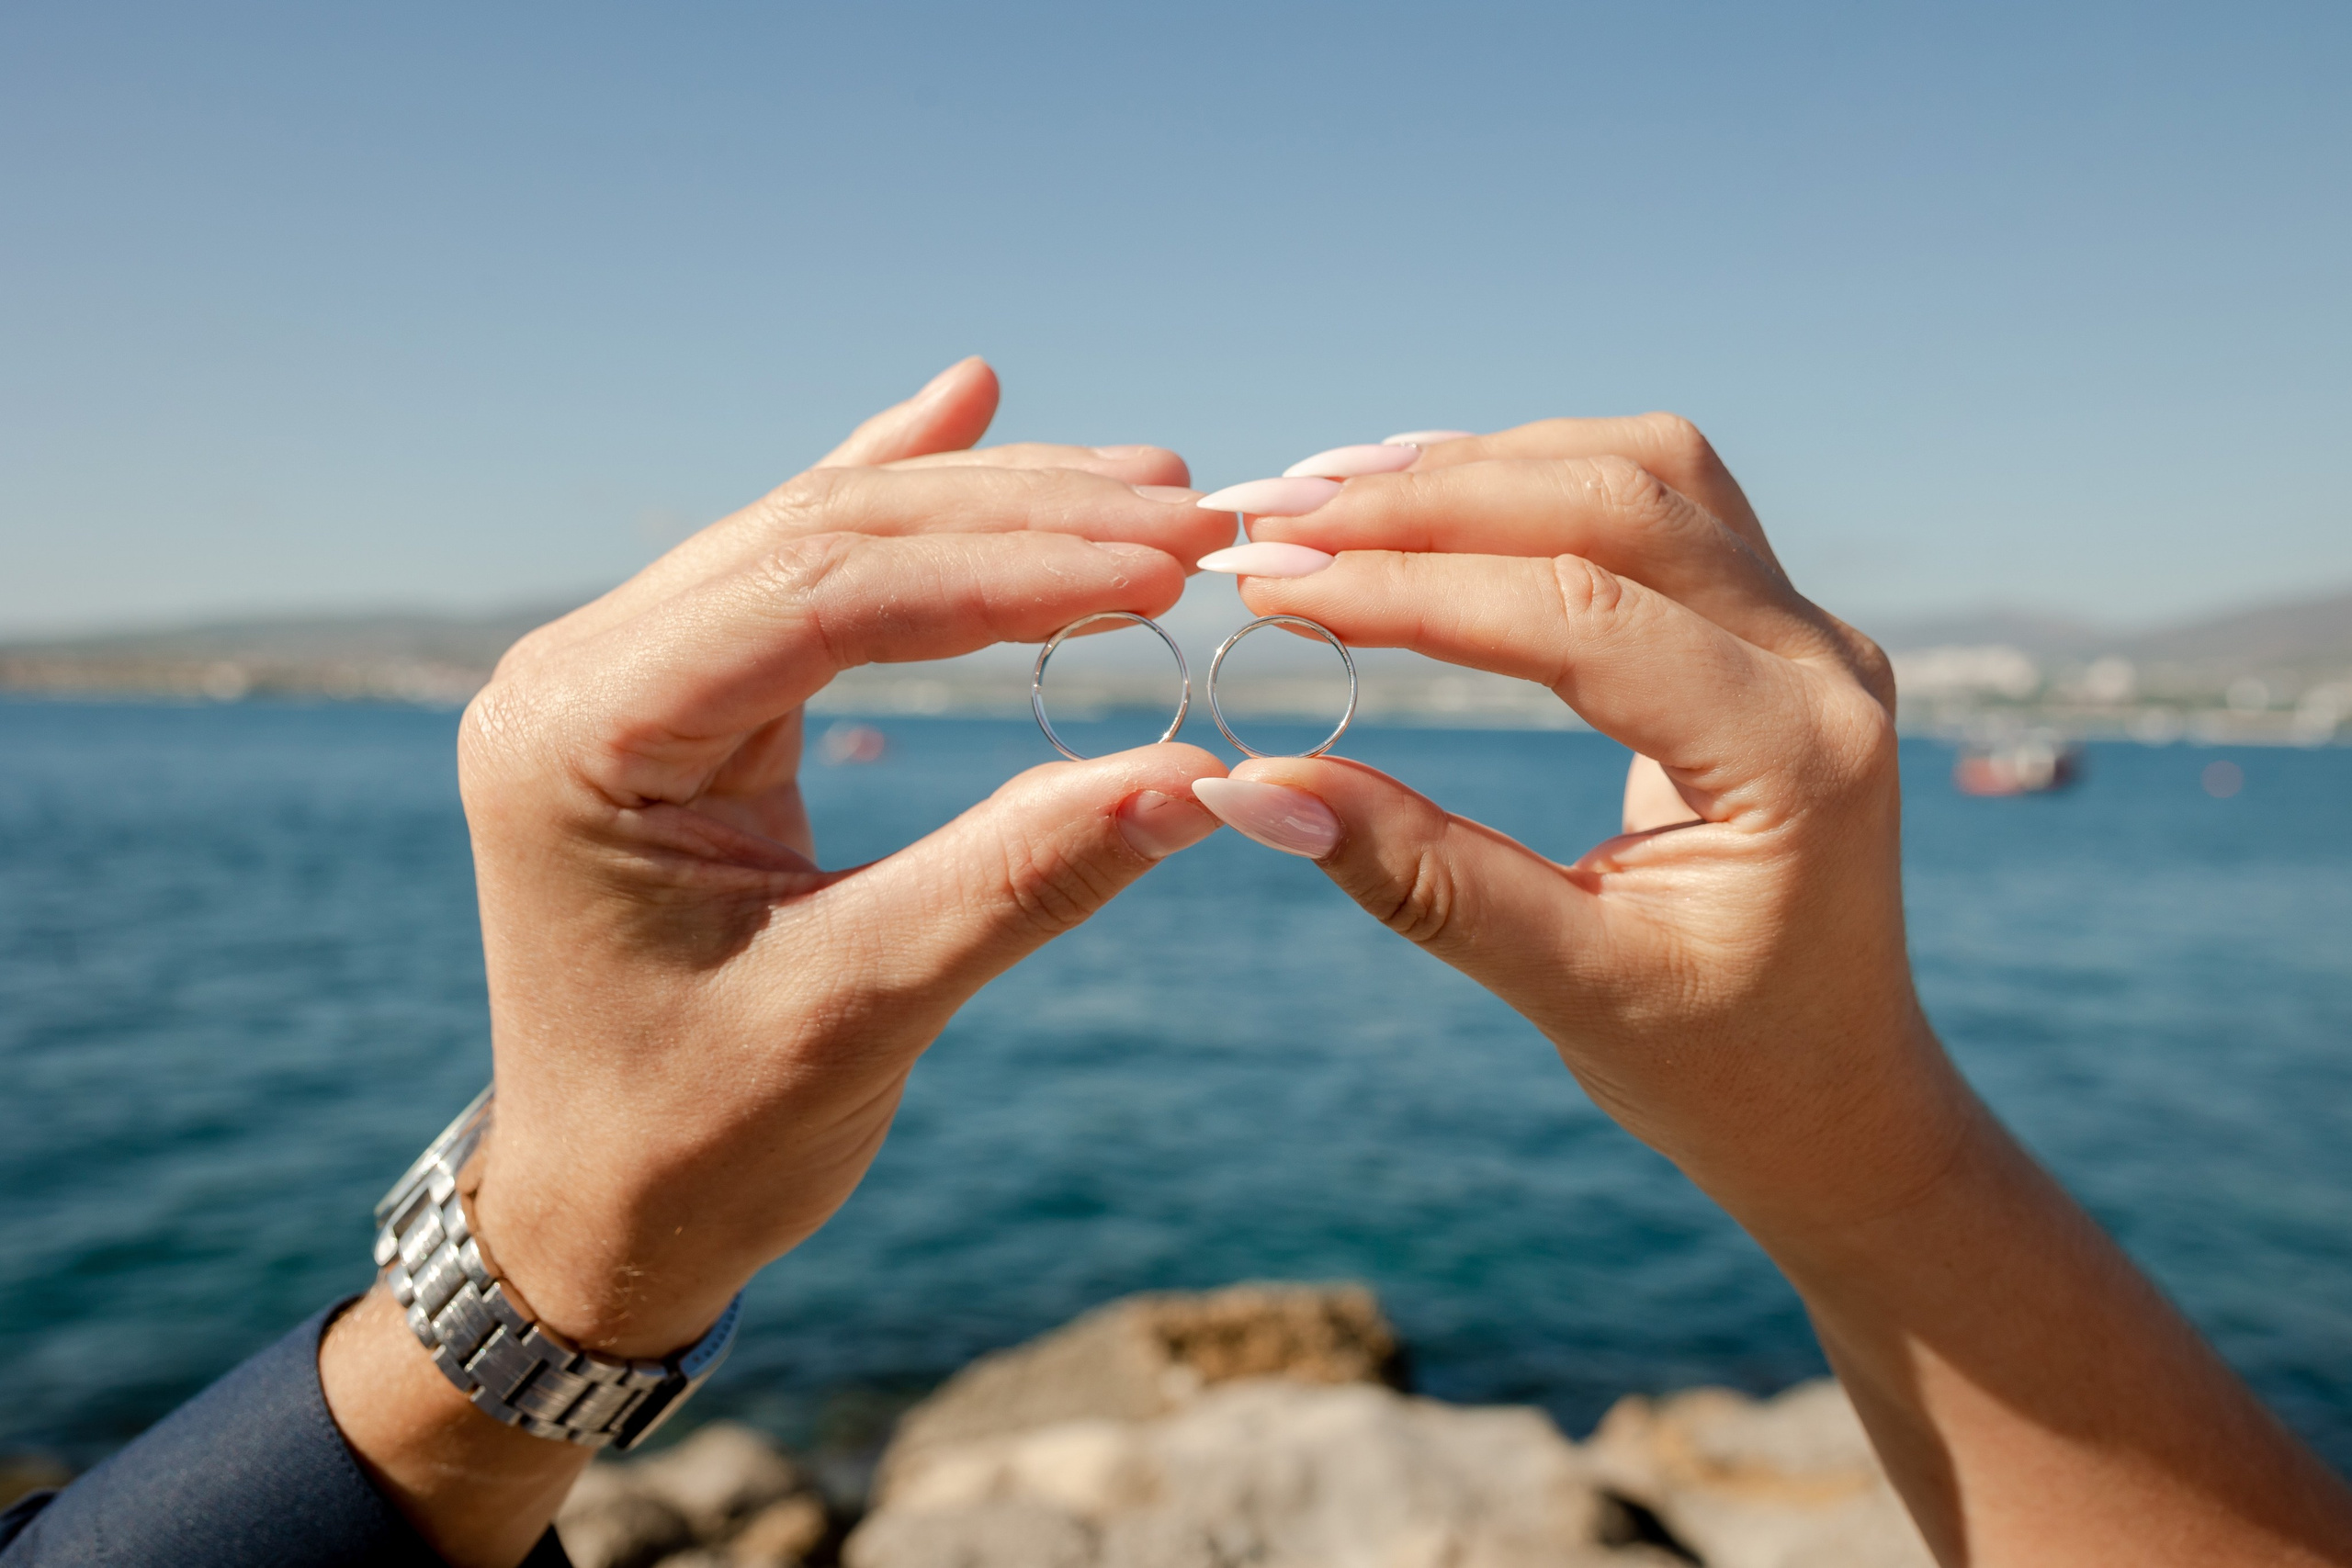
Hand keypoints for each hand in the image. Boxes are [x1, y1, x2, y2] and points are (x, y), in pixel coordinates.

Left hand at [323, 359, 1233, 1564]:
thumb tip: (1203, 776)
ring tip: (1143, 483)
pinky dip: (896, 503)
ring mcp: (621, 680)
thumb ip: (1018, 879)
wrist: (592, 1216)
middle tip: (1190, 516)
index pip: (823, 599)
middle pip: (827, 539)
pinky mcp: (673, 703)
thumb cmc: (695, 1142)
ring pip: (824, 540)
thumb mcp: (859, 1014)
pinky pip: (799, 575)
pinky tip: (966, 406)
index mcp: (583, 739)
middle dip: (1019, 520)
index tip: (1163, 567)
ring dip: (986, 507)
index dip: (1008, 571)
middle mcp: (583, 677)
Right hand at [1216, 416, 1948, 1220]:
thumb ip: (1422, 880)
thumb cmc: (1720, 1067)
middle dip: (1428, 500)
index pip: (1580, 614)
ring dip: (1478, 468)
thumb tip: (1256, 787)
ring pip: (1642, 470)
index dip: (1409, 589)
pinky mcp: (1772, 630)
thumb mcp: (1569, 989)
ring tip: (1326, 497)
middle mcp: (1822, 665)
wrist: (1838, 1100)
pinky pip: (1654, 502)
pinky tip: (1422, 504)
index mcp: (1794, 758)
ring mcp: (1808, 634)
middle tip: (1271, 524)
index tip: (1267, 588)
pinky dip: (1527, 483)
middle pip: (1617, 500)